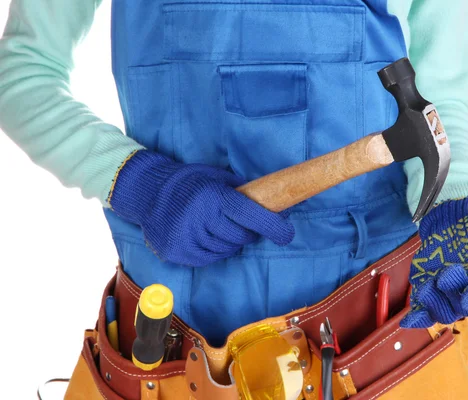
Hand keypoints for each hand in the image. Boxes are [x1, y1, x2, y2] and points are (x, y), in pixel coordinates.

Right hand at [109, 150, 294, 266]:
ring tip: (220, 227)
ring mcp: (187, 237)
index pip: (251, 215)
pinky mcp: (178, 252)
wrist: (147, 191)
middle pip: (240, 236)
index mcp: (213, 196)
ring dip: (231, 242)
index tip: (286, 234)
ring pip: (225, 250)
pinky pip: (209, 258)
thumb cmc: (188, 181)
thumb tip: (272, 204)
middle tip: (245, 224)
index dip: (273, 226)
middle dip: (249, 232)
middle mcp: (200, 217)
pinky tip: (208, 236)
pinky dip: (215, 250)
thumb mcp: (216, 176)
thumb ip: (240, 191)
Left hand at [401, 197, 467, 327]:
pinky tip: (408, 320)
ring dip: (433, 303)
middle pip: (462, 308)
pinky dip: (416, 316)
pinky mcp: (428, 286)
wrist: (456, 213)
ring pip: (441, 311)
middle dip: (453, 295)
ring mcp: (447, 292)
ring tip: (427, 288)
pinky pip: (422, 307)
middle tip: (447, 274)